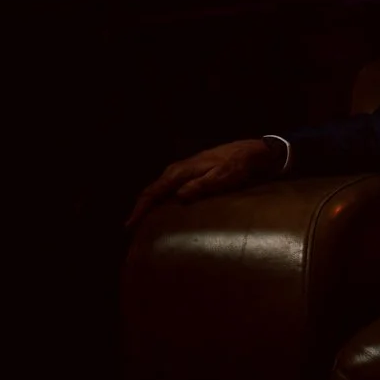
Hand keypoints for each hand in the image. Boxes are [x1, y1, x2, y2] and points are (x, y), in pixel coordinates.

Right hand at [125, 138, 284, 228]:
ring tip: (142, 221)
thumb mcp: (221, 177)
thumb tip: (178, 196)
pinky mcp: (189, 172)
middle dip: (140, 208)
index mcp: (180, 172)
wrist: (249, 151)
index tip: (129, 225)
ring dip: (149, 204)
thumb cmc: (236, 166)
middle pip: (151, 190)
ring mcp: (182, 170)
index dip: (140, 209)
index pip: (153, 192)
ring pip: (159, 188)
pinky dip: (160, 198)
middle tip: (131, 228)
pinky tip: (162, 208)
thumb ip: (200, 186)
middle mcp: (176, 170)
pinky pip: (167, 187)